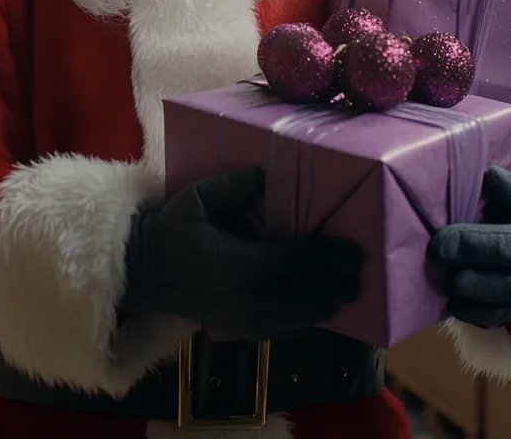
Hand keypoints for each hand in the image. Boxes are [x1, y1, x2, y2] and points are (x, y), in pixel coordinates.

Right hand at [120, 167, 361, 340]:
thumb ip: (233, 186)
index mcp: (242, 266)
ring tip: (349, 284)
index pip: (301, 262)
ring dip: (329, 301)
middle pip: (312, 296)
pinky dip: (310, 318)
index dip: (333, 257)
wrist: (147, 273)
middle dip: (341, 283)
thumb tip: (265, 177)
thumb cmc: (173, 230)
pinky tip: (322, 303)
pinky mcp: (245, 333)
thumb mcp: (198, 198)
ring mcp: (249, 323)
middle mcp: (252, 301)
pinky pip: (289, 330)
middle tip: (362, 268)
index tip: (357, 251)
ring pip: (305, 319)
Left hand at [429, 165, 510, 328]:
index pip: (496, 248)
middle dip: (453, 271)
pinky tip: (450, 290)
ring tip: (442, 271)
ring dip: (455, 290)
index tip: (438, 242)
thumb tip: (489, 174)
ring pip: (477, 306)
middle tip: (434, 257)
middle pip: (480, 283)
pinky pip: (478, 319)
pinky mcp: (508, 318)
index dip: (464, 245)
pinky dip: (461, 306)